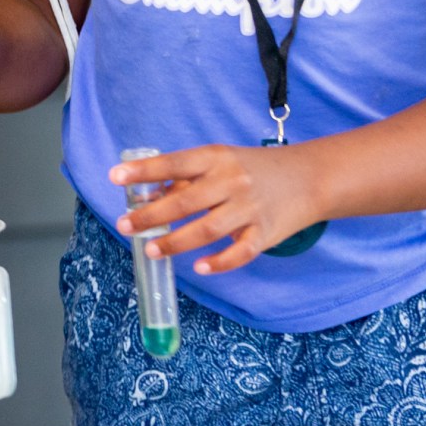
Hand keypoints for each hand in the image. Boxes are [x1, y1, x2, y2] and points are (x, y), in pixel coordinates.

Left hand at [112, 143, 325, 273]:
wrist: (310, 177)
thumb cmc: (252, 169)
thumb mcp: (219, 161)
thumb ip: (185, 178)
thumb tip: (145, 196)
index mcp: (216, 158)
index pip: (174, 163)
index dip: (144, 171)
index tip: (115, 178)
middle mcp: (232, 181)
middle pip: (185, 202)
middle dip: (151, 216)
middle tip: (125, 226)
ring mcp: (250, 208)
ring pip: (207, 230)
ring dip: (175, 242)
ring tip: (151, 250)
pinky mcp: (265, 233)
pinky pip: (240, 253)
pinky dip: (219, 263)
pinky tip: (198, 267)